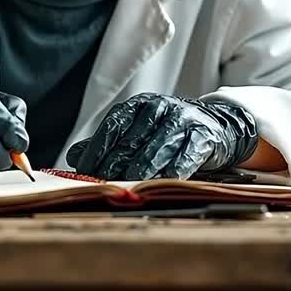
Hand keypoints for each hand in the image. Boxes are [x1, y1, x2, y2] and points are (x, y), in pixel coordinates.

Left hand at [65, 93, 257, 180]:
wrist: (216, 126)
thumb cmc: (168, 133)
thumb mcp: (138, 131)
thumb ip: (108, 143)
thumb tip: (74, 157)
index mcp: (139, 106)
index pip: (113, 126)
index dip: (97, 149)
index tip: (84, 171)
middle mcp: (160, 108)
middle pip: (133, 139)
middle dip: (116, 163)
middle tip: (103, 183)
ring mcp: (183, 120)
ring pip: (158, 147)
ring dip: (142, 168)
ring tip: (128, 184)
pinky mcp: (204, 136)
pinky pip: (187, 154)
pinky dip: (175, 169)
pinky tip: (164, 181)